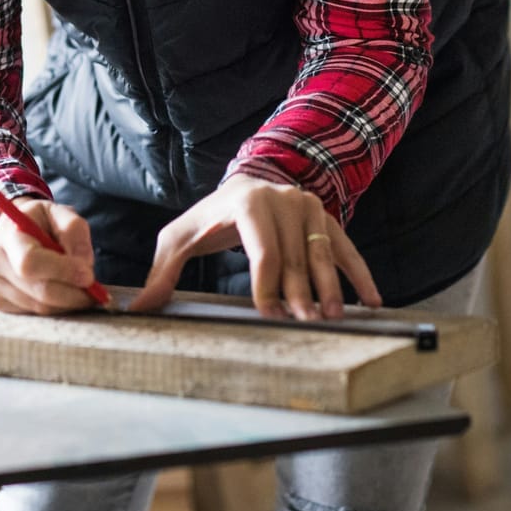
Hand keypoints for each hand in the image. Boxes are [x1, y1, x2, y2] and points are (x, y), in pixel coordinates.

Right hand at [0, 198, 101, 314]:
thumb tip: (85, 264)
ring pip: (39, 307)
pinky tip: (58, 291)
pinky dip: (53, 306)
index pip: (30, 262)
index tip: (89, 276)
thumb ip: (74, 230)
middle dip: (73, 294)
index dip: (62, 272)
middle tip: (95, 290)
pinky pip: (33, 313)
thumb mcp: (57, 212)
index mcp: (6, 235)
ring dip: (67, 302)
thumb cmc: (37, 222)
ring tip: (78, 288)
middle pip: (39, 291)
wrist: (8, 230)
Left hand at [128, 176, 381, 320]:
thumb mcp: (179, 239)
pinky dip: (359, 274)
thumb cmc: (208, 218)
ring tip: (332, 319)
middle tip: (306, 325)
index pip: (263, 251)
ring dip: (330, 289)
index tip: (269, 315)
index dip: (267, 285)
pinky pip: (345, 248)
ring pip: (322, 254)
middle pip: (294, 258)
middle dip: (299, 295)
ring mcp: (308, 207)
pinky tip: (371, 302)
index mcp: (247, 203)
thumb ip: (162, 273)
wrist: (243, 184)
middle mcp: (282, 199)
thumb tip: (138, 308)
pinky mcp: (325, 217)